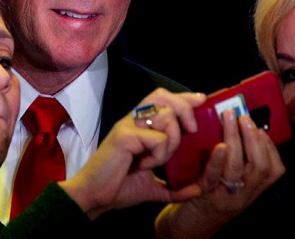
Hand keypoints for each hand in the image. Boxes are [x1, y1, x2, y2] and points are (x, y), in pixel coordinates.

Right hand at [58, 88, 206, 218]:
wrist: (94, 198)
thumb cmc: (118, 188)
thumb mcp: (153, 186)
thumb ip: (175, 186)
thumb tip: (198, 190)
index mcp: (139, 126)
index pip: (162, 99)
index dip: (183, 97)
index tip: (201, 100)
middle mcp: (133, 120)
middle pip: (164, 97)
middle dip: (184, 109)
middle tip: (191, 131)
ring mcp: (128, 126)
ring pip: (166, 117)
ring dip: (171, 142)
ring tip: (157, 159)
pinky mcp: (125, 136)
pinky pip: (158, 139)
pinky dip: (158, 156)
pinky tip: (143, 165)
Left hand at [155, 109, 285, 237]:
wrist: (187, 228)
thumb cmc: (208, 199)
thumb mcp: (230, 183)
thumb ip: (239, 163)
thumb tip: (241, 128)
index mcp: (253, 190)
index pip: (274, 169)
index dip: (270, 146)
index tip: (260, 127)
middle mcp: (244, 196)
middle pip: (260, 166)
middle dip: (253, 138)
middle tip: (245, 117)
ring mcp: (225, 198)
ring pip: (238, 168)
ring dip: (236, 139)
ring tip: (230, 118)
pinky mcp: (204, 197)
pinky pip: (214, 178)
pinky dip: (218, 161)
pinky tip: (220, 146)